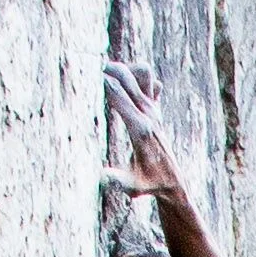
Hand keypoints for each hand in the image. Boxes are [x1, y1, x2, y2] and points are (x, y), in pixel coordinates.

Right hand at [103, 59, 186, 204]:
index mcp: (139, 127)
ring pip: (142, 71)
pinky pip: (149, 80)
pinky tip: (124, 92)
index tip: (83, 79)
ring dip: (125, 69)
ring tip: (109, 79)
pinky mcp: (155, 109)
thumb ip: (118, 181)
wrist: (172, 181)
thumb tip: (102, 177)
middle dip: (107, 69)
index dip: (98, 82)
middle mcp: (147, 113)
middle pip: (126, 74)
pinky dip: (137, 78)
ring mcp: (153, 109)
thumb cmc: (149, 184)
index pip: (116, 92)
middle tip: (90, 74)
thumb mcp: (132, 187)